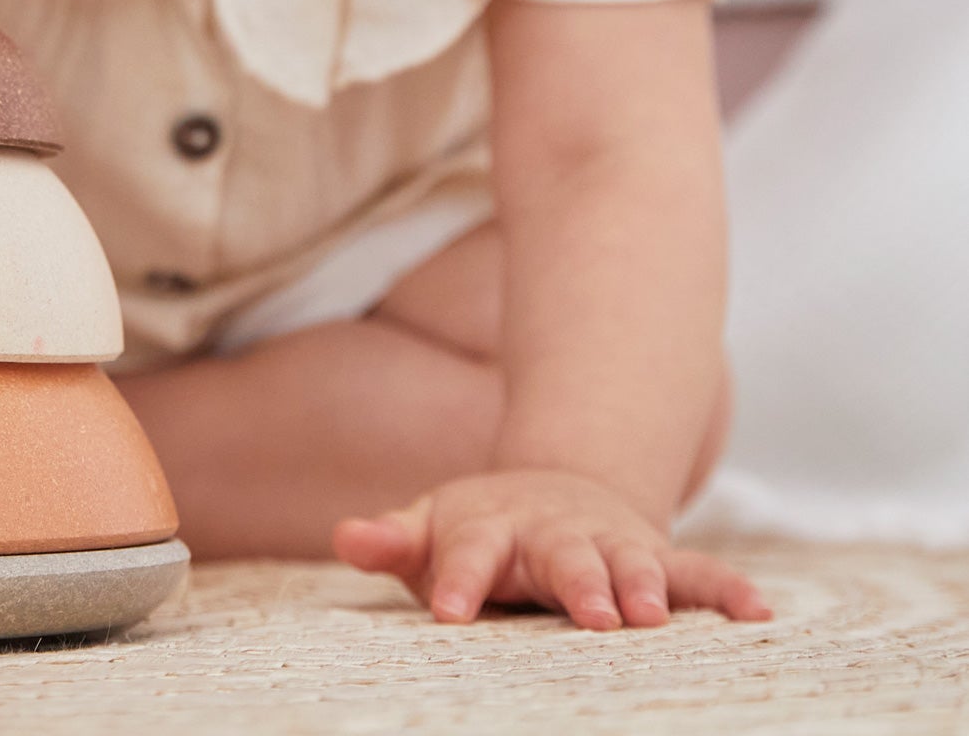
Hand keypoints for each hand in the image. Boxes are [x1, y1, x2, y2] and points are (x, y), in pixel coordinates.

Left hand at [333, 468, 770, 629]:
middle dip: (578, 583)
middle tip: (592, 616)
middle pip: (563, 556)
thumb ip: (392, 538)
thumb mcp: (431, 528)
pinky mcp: (655, 557)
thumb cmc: (479, 530)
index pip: (467, 551)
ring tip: (655, 615)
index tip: (447, 611)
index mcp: (491, 527)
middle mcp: (556, 533)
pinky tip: (759, 614)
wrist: (552, 489)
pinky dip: (727, 590)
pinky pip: (697, 573)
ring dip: (645, 586)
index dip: (456, 578)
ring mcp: (610, 543)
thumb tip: (346, 537)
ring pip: (633, 561)